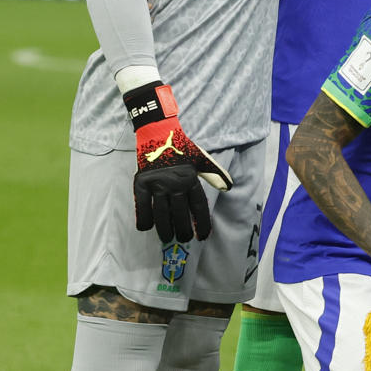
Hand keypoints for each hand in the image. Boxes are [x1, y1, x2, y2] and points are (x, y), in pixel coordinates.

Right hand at [123, 82, 231, 243]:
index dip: (201, 223)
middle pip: (180, 214)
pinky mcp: (142, 182)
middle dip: (183, 230)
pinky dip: (143, 218)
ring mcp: (157, 184)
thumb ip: (214, 173)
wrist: (158, 131)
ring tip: (168, 238)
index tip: (203, 236)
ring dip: (165, 229)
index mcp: (191, 179)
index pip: (199, 207)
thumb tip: (228, 187)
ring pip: (162, 213)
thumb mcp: (201, 159)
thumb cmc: (181, 147)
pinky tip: (146, 228)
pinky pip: (142, 205)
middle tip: (184, 239)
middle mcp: (175, 183)